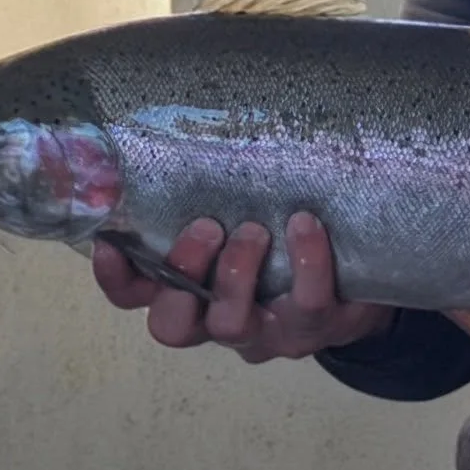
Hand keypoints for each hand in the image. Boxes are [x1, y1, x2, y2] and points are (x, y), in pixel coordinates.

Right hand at [91, 211, 395, 361]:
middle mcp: (217, 321)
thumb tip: (184, 136)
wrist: (359, 283)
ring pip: (230, 324)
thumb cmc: (285, 241)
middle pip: (171, 325)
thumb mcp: (244, 217)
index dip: (117, 278)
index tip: (111, 239)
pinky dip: (305, 261)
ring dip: (236, 271)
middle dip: (182, 272)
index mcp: (191, 294)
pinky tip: (307, 226)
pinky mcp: (313, 330)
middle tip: (206, 226)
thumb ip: (212, 198)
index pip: (134, 297)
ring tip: (257, 229)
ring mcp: (264, 334)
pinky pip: (306, 304)